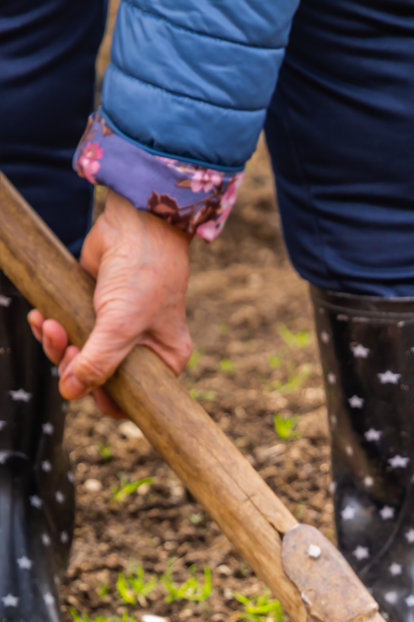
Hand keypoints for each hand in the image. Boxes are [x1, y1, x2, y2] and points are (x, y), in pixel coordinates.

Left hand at [28, 190, 192, 418]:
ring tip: (47, 325)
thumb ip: (98, 363)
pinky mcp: (93, 309)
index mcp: (163, 360)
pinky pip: (68, 330)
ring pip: (79, 354)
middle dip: (73, 363)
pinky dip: (50, 328)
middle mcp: (141, 348)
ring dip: (56, 345)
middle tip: (63, 345)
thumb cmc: (143, 275)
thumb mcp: (121, 326)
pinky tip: (40, 316)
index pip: (131, 397)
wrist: (136, 222)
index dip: (101, 396)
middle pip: (99, 376)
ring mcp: (116, 329)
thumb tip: (70, 391)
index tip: (81, 383)